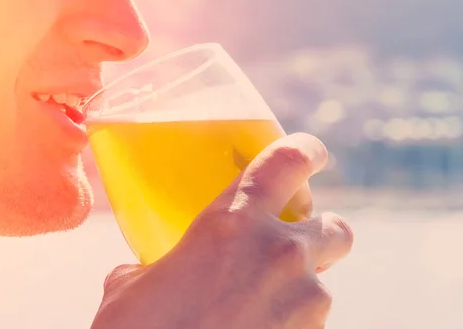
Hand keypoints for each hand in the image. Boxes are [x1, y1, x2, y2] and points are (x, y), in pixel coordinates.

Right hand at [91, 133, 352, 328]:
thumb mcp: (129, 290)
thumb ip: (152, 267)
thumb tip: (149, 273)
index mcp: (230, 222)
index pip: (287, 161)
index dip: (306, 150)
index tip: (311, 153)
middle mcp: (277, 251)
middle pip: (333, 226)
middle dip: (321, 232)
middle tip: (294, 245)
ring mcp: (302, 299)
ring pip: (323, 282)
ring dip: (301, 287)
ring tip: (262, 306)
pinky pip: (312, 322)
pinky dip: (292, 324)